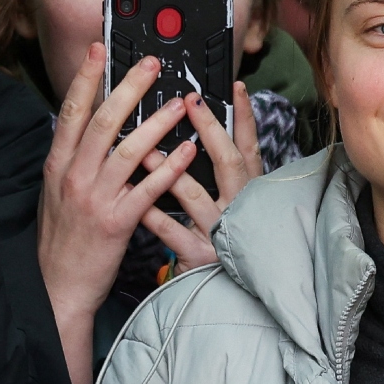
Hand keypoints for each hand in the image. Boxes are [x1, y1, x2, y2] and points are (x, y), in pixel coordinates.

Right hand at [38, 43, 194, 383]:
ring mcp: (95, 198)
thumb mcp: (56, 192)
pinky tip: (187, 150)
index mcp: (58, 165)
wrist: (58, 286)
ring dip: (158, 123)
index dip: (87, 79)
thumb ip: (72, 160)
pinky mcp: (117, 222)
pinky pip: (148, 189)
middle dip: (129, 88)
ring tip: (181, 103)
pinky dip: (169, 167)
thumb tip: (89, 127)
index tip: (100, 50)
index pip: (72, 112)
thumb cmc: (63, 238)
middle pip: (104, 122)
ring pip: (129, 151)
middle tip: (152, 65)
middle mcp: (74, 176)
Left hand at [140, 81, 262, 271]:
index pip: (249, 148)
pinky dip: (152, 213)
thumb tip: (205, 138)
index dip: (245, 118)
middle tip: (188, 101)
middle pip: (228, 162)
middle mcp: (239, 208)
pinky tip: (134, 198)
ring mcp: (220, 232)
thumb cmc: (225, 243)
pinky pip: (171, 231)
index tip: (234, 87)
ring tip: (145, 145)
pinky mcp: (200, 256)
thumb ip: (223, 177)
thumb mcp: (233, 207)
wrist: (222, 296)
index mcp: (247, 193)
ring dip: (167, 167)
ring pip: (193, 193)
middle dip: (210, 128)